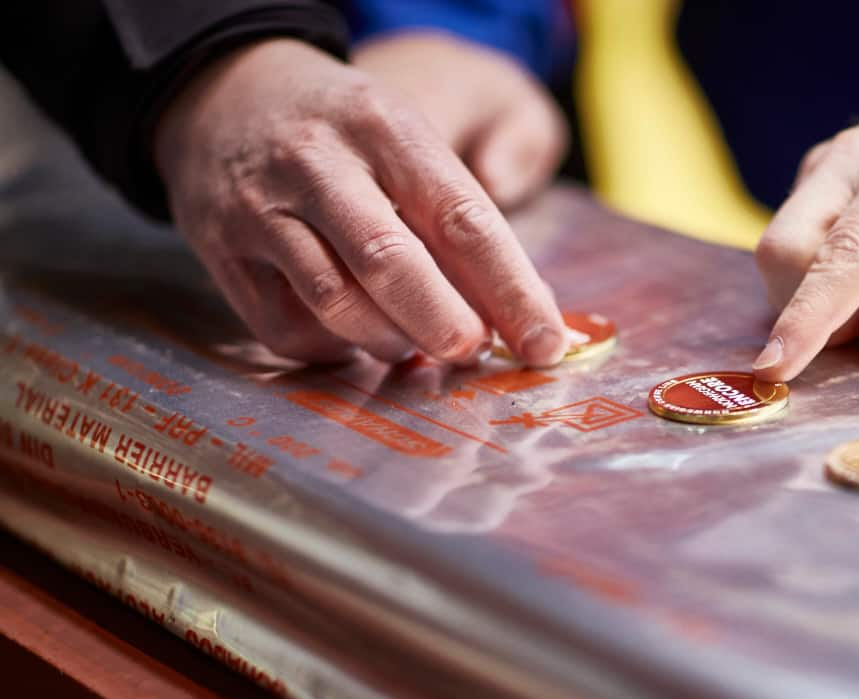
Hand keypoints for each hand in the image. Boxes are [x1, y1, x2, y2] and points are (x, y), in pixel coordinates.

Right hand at [155, 39, 565, 365]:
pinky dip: (332, 348)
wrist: (227, 93)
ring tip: (413, 342)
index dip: (511, 291)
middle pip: (391, 262)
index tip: (544, 342)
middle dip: (444, 323)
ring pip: (335, 303)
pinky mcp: (221, 251)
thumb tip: (524, 309)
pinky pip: (286, 329)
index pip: (464, 218)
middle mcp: (318, 163)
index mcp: (387, 128)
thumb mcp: (417, 137)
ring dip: (389, 340)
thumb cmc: (351, 133)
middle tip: (470, 351)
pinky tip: (353, 334)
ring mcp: (261, 208)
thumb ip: (470, 216)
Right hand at [752, 78, 858, 381]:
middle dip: (813, 312)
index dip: (805, 320)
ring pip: (783, 254)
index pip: (840, 257)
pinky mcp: (815, 180)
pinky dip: (827, 278)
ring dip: (824, 296)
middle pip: (784, 254)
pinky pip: (796, 245)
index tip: (774, 369)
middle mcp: (849, 162)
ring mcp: (825, 167)